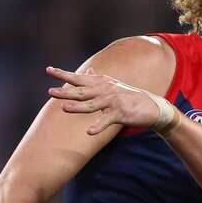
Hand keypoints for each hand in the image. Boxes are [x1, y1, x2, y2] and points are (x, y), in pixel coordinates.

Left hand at [46, 66, 161, 134]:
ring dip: (78, 107)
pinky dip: (98, 126)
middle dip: (66, 91)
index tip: (48, 70)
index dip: (64, 74)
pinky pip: (107, 121)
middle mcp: (106, 90)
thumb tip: (87, 70)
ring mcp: (114, 101)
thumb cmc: (130, 97)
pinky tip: (89, 132)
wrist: (153, 107)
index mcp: (102, 82)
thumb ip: (98, 80)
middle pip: (82, 91)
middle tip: (50, 92)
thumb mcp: (113, 85)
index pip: (79, 78)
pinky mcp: (121, 113)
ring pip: (92, 105)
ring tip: (64, 108)